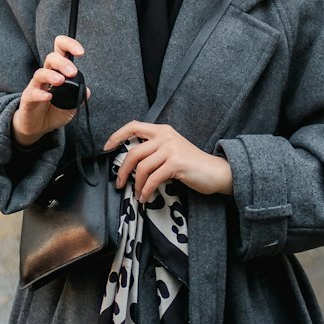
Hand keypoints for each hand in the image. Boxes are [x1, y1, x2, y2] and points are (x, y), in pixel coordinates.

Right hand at [12, 35, 88, 147]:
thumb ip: (79, 97)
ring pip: (40, 73)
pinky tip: (49, 97)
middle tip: (72, 72)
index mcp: (58, 71)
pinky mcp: (28, 99)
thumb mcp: (72, 105)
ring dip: (51, 75)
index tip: (81, 52)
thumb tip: (86, 91)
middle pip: (51, 58)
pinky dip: (40, 94)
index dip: (70, 45)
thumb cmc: (54, 111)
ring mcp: (36, 86)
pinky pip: (32, 93)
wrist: (38, 126)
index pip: (61, 50)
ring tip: (60, 81)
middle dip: (63, 62)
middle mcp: (46, 75)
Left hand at [103, 122, 232, 202]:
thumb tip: (130, 161)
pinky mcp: (176, 163)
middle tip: (119, 183)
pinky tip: (145, 197)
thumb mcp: (171, 149)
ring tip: (137, 194)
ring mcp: (171, 149)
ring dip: (136, 184)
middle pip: (134, 152)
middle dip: (123, 170)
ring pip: (142, 167)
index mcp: (162, 130)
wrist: (216, 172)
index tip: (106, 147)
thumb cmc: (192, 164)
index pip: (134, 126)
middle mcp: (165, 136)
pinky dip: (146, 190)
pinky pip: (153, 178)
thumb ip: (154, 149)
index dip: (117, 135)